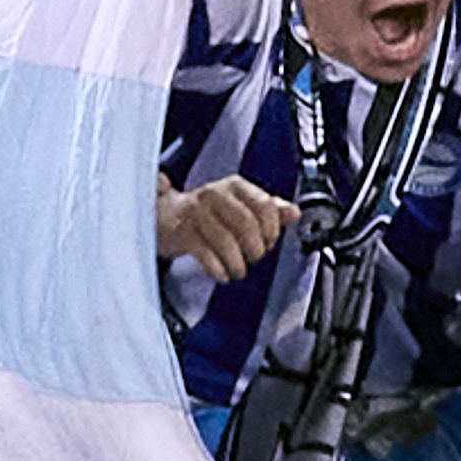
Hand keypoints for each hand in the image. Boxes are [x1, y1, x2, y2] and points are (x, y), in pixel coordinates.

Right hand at [156, 173, 294, 281]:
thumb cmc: (208, 212)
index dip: (272, 229)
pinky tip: (222, 273)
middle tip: (254, 258)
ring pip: (227, 241)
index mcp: (236, 187)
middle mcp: (215, 194)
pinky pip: (206, 254)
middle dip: (255, 248)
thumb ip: (269, 210)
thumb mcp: (241, 205)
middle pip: (247, 224)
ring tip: (238, 269)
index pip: (265, 205)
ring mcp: (196, 212)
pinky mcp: (183, 231)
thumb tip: (295, 212)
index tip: (270, 242)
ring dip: (237, 263)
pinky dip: (218, 268)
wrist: (165, 216)